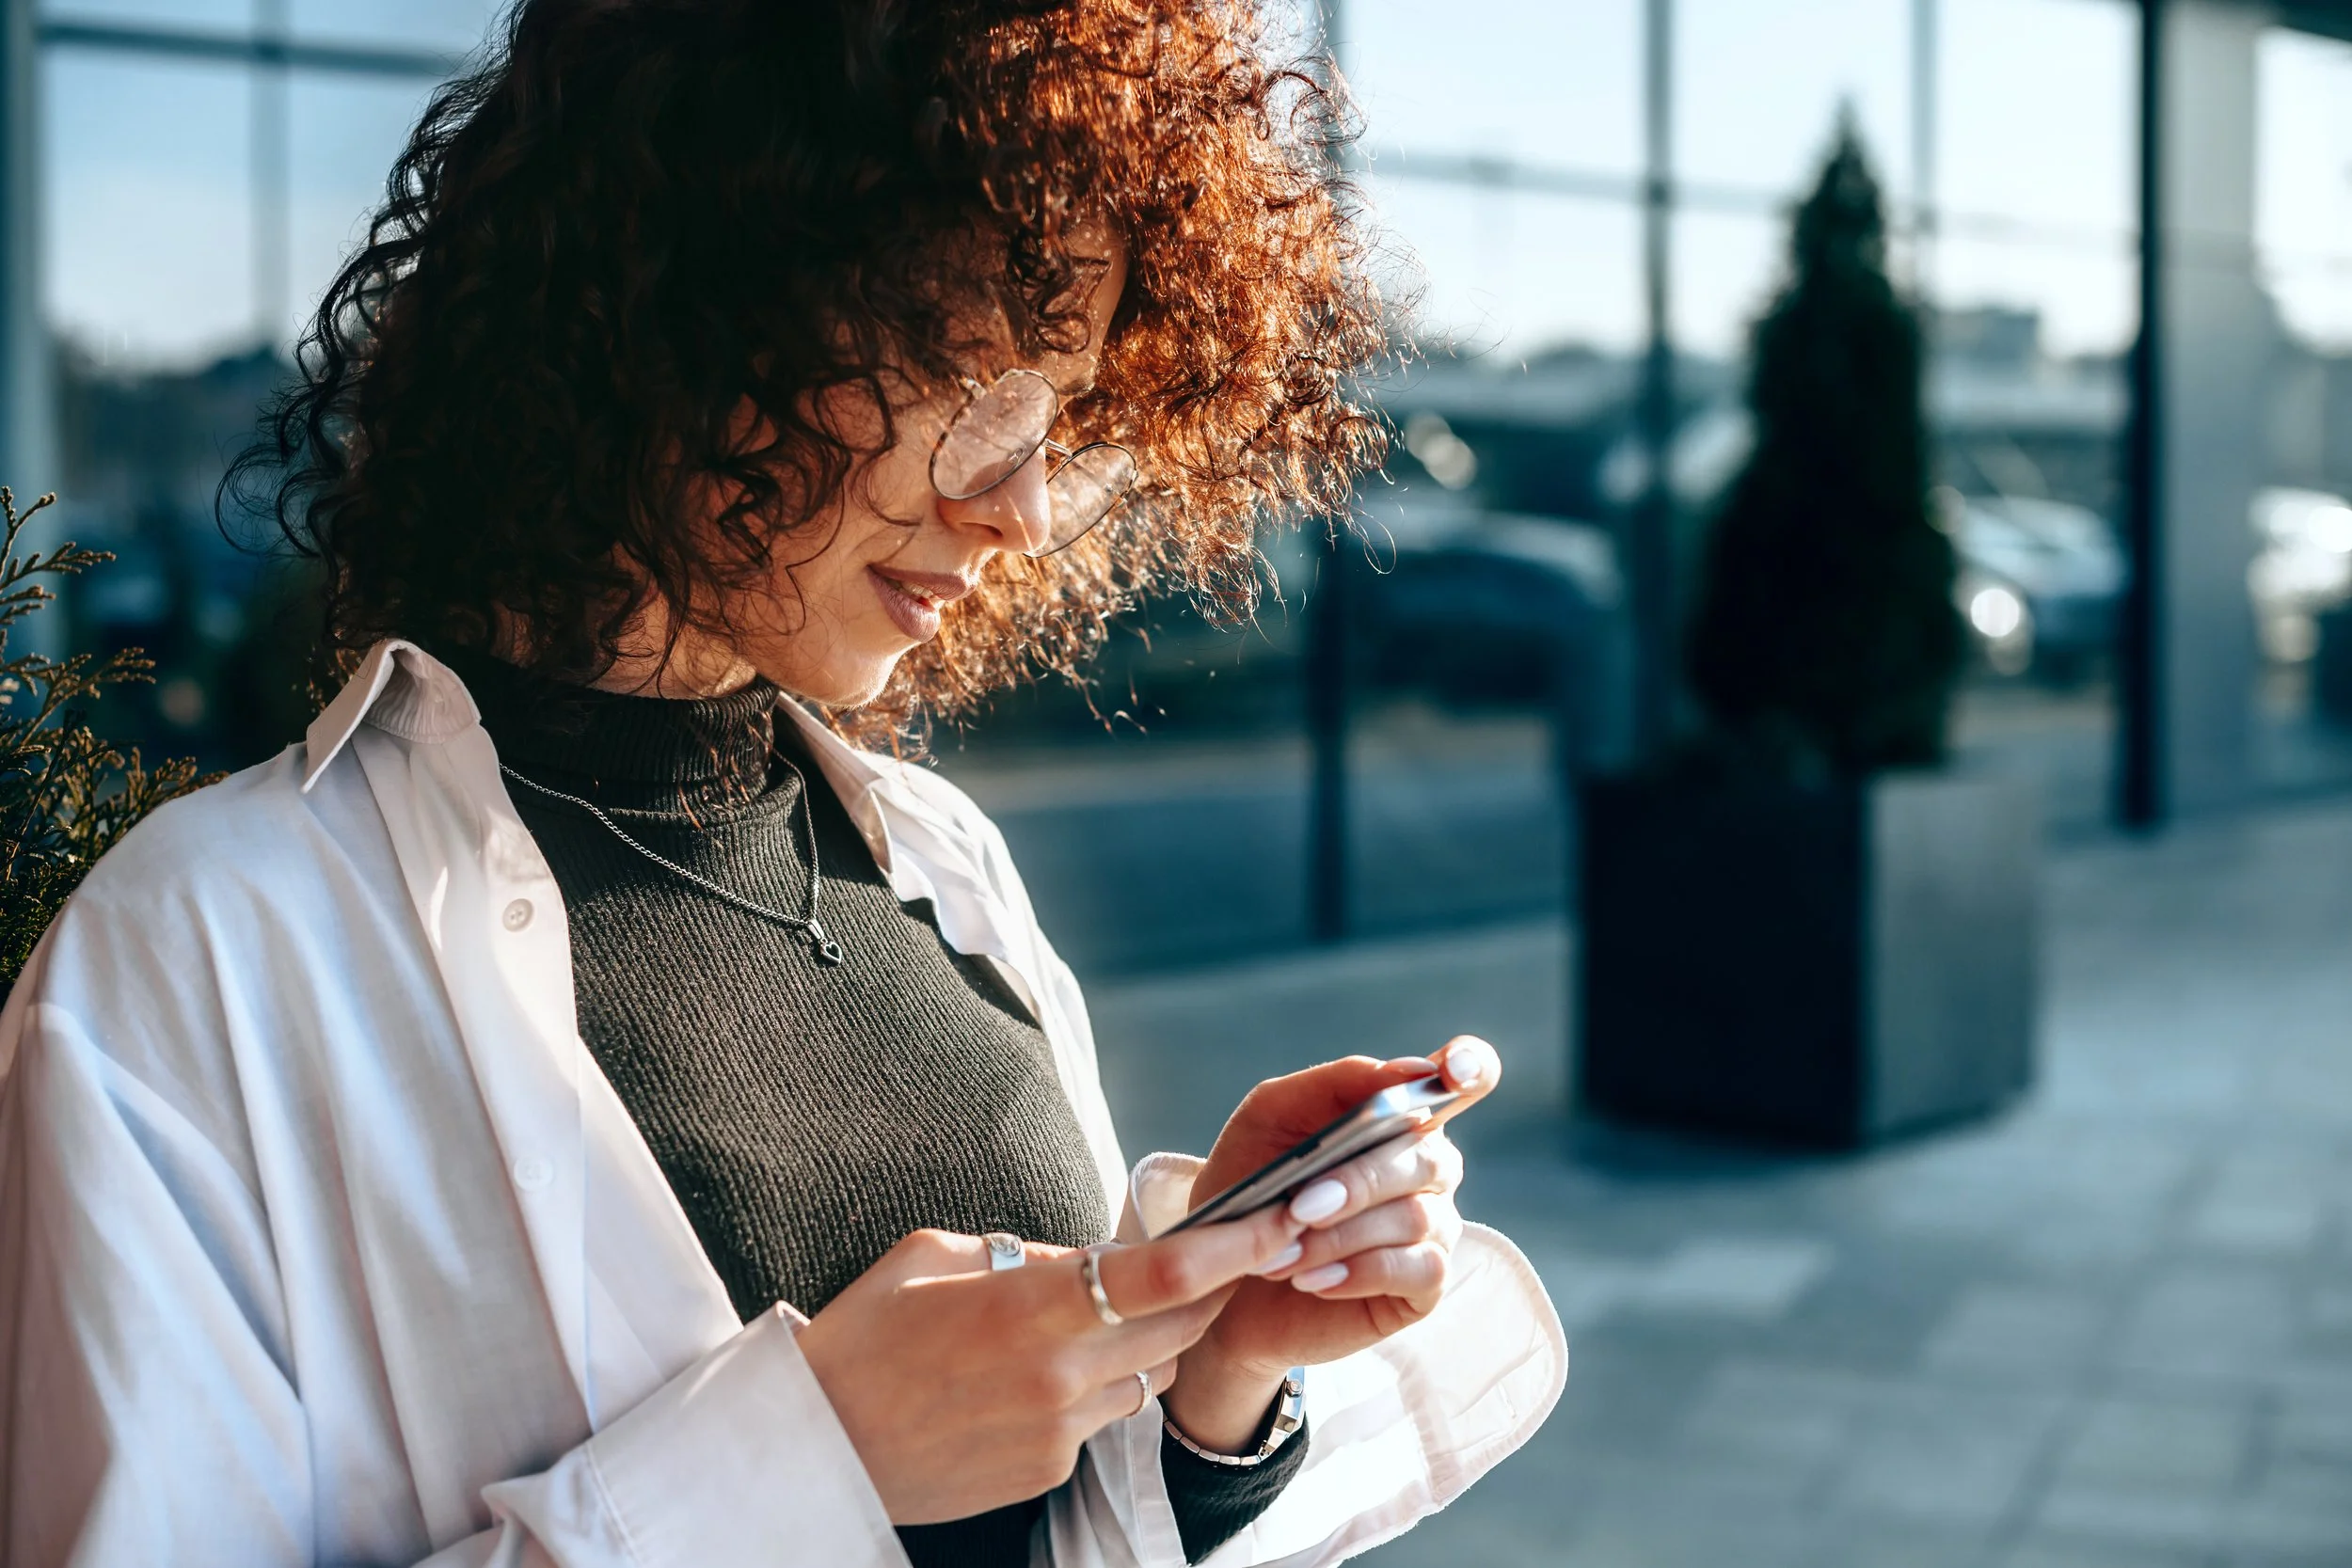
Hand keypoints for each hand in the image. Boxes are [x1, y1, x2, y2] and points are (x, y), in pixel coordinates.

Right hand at [795, 1203, 1302, 1523]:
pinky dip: (1092, 1388)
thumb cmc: (863, 1334)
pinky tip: (1033, 1377)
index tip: (1276, 1218)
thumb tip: (1089, 1255)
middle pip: (1180, 1324)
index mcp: (1029, 1306)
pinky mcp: (1047, 1469)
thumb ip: (1025, 1251)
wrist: (815, 1441)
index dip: (1232, 1245)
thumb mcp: (932, 1255)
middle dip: (1215, 1286)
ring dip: (1146, 1339)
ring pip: (1146, 1374)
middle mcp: (1059, 1373)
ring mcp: (1058, 1430)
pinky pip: (1101, 1417)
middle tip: (1229, 1252)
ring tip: (1093, 1316)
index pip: (1163, 1274)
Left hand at [1159, 1037, 1498, 1453]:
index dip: (1470, 1066)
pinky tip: (1313, 1280)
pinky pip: (1419, 1270)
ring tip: (1281, 1255)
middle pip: (1427, 1158)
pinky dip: (1359, 1273)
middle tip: (1298, 1208)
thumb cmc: (1252, 1182)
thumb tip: (1407, 1071)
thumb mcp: (1271, 1116)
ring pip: (1414, 1218)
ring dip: (1339, 1237)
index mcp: (1401, 1113)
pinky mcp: (1427, 1285)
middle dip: (1359, 1182)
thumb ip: (1336, 1083)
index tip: (1451, 1070)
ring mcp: (1435, 1225)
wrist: (1223, 1277)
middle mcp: (1429, 1166)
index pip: (1465, 1074)